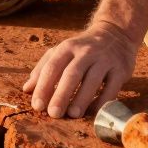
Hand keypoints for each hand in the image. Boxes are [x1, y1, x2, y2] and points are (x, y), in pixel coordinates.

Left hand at [22, 22, 137, 117]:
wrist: (115, 33)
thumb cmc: (82, 48)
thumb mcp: (61, 52)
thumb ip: (43, 68)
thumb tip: (26, 89)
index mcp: (67, 47)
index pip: (52, 66)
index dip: (43, 86)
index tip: (37, 106)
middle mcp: (86, 52)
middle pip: (72, 74)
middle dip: (61, 94)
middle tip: (53, 113)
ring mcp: (105, 59)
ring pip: (92, 80)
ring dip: (82, 98)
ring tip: (73, 115)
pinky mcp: (121, 69)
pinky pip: (112, 87)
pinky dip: (103, 101)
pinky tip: (94, 112)